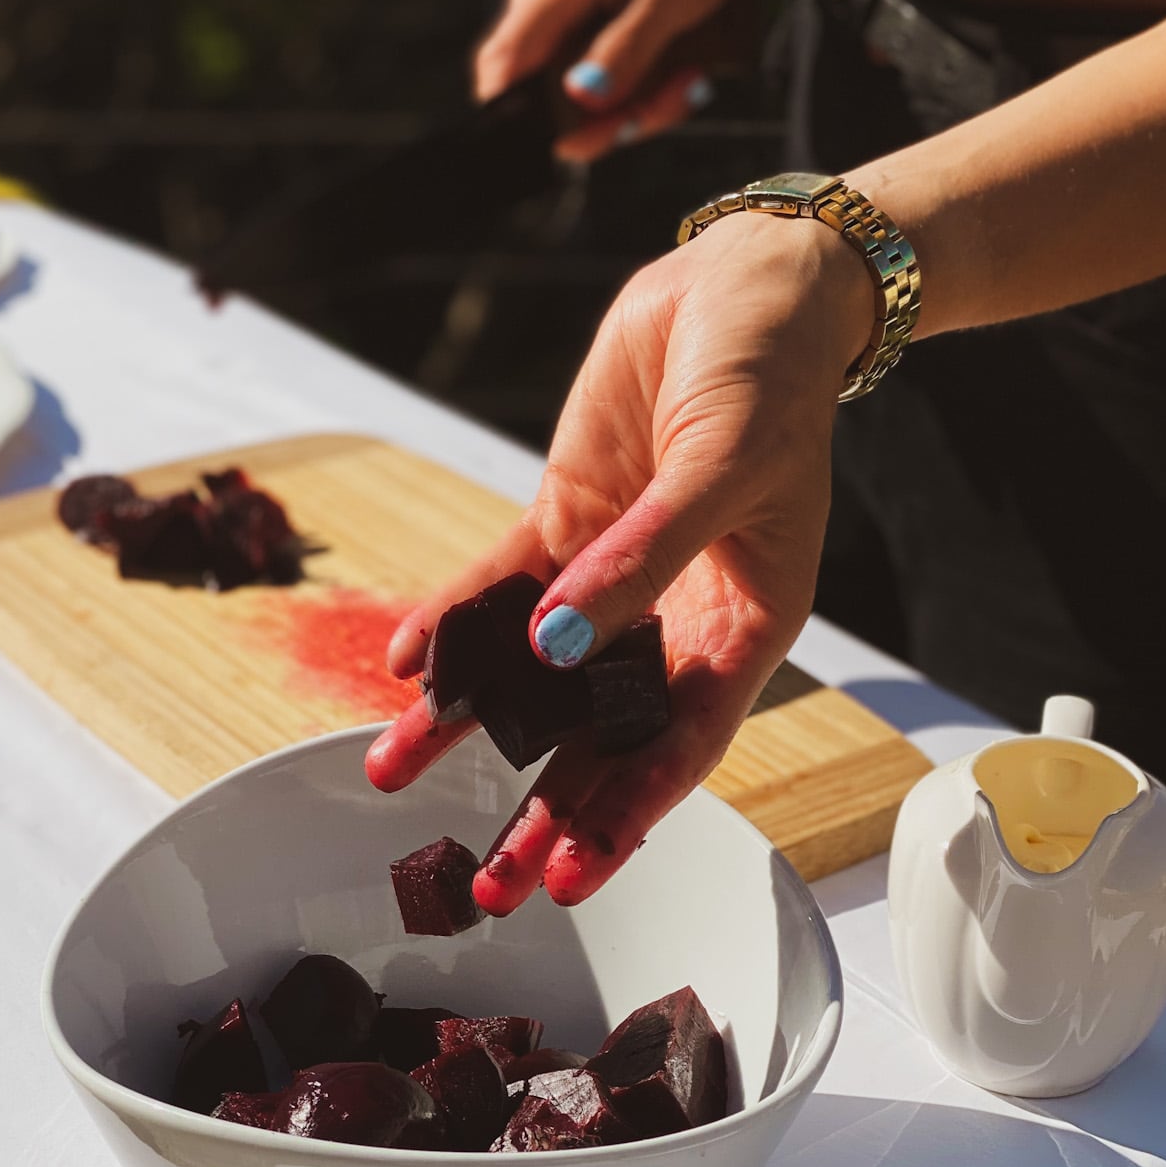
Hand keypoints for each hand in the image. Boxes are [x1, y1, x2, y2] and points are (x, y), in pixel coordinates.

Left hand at [365, 216, 874, 911]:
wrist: (745, 282)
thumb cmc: (768, 380)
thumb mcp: (718, 475)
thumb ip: (639, 566)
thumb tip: (560, 650)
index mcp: (742, 631)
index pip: (678, 749)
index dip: (624, 819)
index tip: (570, 877)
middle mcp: (671, 622)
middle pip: (598, 737)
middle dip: (540, 811)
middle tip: (484, 884)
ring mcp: (609, 577)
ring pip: (533, 675)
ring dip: (471, 726)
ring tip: (397, 774)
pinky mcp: (563, 523)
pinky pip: (497, 592)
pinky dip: (453, 626)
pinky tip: (407, 664)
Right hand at [475, 0, 790, 160]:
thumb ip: (628, 46)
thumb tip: (583, 96)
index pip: (501, 63)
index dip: (515, 118)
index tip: (568, 144)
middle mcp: (549, 4)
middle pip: (542, 97)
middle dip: (602, 122)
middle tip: (657, 108)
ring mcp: (568, 19)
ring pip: (580, 99)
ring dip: (635, 108)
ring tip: (686, 83)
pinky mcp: (590, 31)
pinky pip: (602, 83)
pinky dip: (644, 92)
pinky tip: (681, 75)